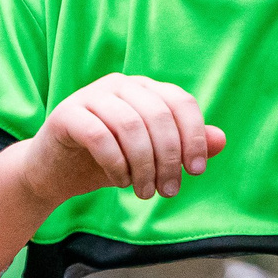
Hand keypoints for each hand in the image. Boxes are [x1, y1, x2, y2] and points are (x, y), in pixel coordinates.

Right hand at [19, 74, 225, 204]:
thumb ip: (184, 146)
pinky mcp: (67, 114)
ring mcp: (91, 95)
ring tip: (145, 192)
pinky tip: (120, 182)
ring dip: (144, 165)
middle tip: (168, 191)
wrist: (55, 171)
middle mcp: (120, 85)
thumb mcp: (151, 157)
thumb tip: (221, 140)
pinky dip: (117, 164)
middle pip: (158, 116)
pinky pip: (100, 136)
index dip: (194, 136)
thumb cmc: (108, 161)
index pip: (180, 102)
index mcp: (144, 89)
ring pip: (130, 126)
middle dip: (169, 158)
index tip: (196, 171)